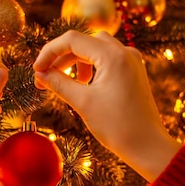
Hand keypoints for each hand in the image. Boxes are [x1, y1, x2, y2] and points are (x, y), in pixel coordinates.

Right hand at [33, 31, 180, 181]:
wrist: (147, 146)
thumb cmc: (116, 126)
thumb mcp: (82, 102)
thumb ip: (58, 83)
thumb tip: (40, 74)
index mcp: (113, 56)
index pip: (72, 39)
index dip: (50, 52)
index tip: (37, 70)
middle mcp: (125, 52)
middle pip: (84, 41)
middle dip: (62, 57)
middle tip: (46, 77)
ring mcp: (132, 61)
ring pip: (96, 48)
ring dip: (77, 61)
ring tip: (67, 82)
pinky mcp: (134, 72)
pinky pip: (109, 59)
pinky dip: (92, 66)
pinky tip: (85, 84)